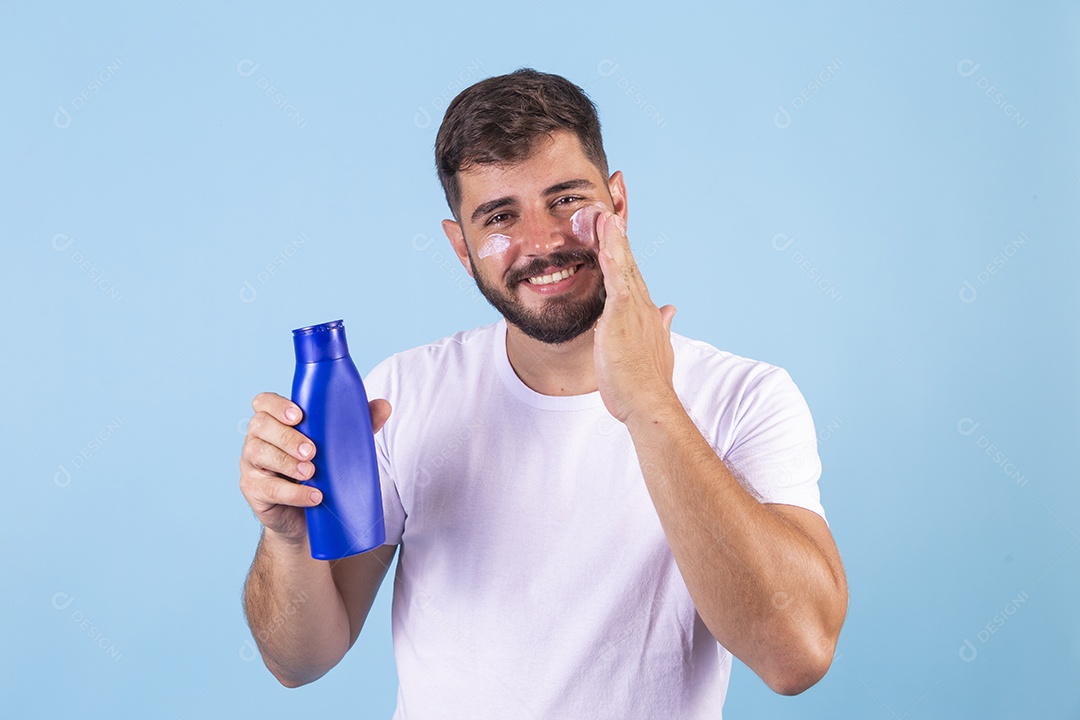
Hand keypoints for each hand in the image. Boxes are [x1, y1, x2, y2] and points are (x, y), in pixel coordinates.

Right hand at [239, 392, 391, 544]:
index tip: (298, 415)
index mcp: (275, 422)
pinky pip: (268, 488)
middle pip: (261, 426)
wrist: (306, 518)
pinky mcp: (253, 491)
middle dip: (287, 437)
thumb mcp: (339, 447)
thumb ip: (358, 425)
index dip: (277, 405)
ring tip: (312, 473)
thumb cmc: (320, 472)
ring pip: (259, 454)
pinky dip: (293, 493)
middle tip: (312, 451)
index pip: (264, 402)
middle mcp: (258, 439)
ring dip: (287, 463)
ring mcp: (251, 465)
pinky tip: (313, 496)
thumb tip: (384, 405)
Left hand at [593, 211, 678, 424]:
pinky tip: (605, 239)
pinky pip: (616, 280)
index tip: (616, 218)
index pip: (631, 271)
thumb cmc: (645, 382)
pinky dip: (612, 258)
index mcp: (645, 311)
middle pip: (628, 259)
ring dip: (615, 235)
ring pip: (623, 264)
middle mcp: (642, 304)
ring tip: (607, 207)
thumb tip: (670, 309)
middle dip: (619, 228)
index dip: (623, 245)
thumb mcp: (655, 348)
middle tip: (616, 195)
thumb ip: (661, 326)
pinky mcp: (623, 316)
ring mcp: (634, 309)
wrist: (649, 403)